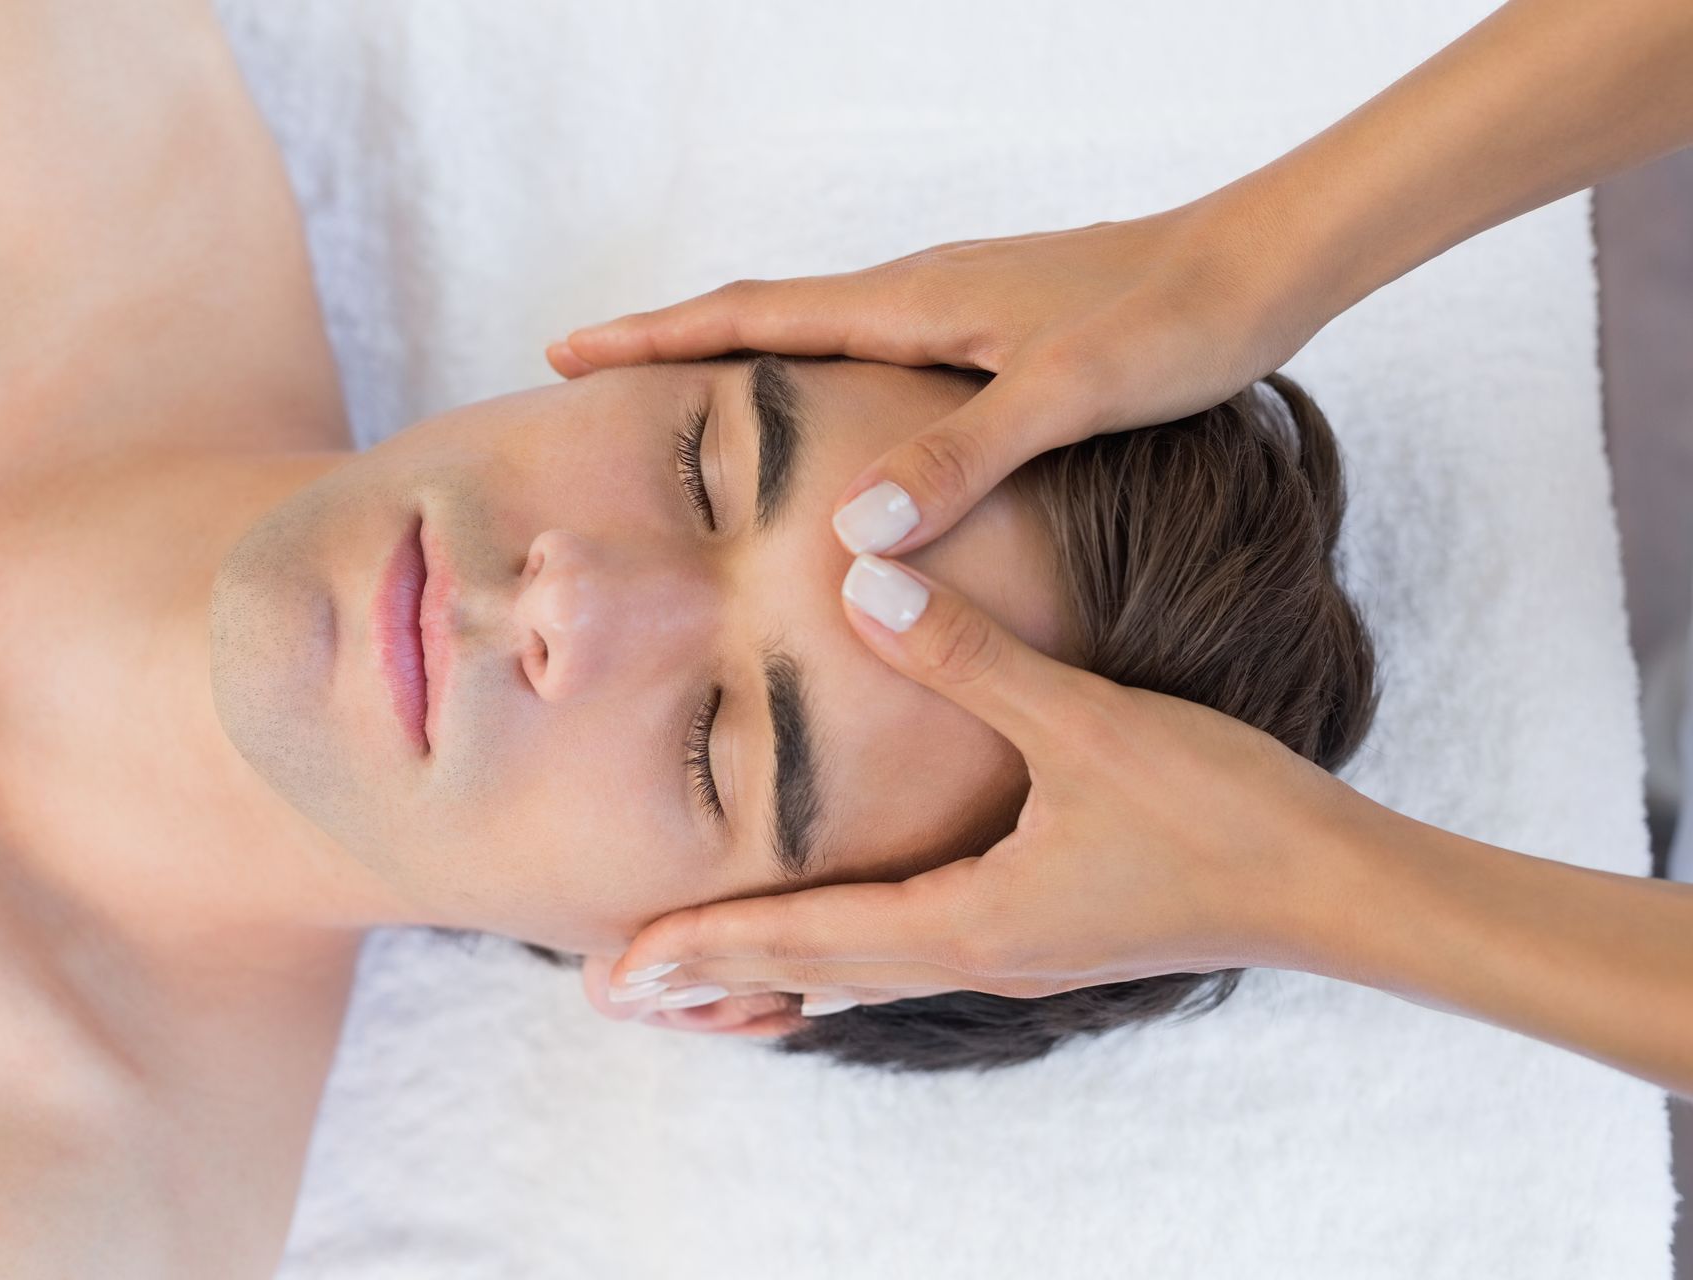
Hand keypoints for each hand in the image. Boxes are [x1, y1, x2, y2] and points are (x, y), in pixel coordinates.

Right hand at [548, 196, 1325, 557]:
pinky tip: (828, 423)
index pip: (749, 315)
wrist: (1260, 267)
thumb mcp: (1065, 397)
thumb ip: (960, 458)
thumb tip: (848, 532)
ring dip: (737, 358)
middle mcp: (920, 294)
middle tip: (590, 376)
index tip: (565, 352)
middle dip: (669, 346)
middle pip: (762, 316)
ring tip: (678, 402)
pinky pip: (868, 352)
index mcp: (914, 302)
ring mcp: (954, 308)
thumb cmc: (1172, 322)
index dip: (653, 340)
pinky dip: (813, 378)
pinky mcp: (991, 331)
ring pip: (815, 333)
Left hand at [603, 555, 1375, 1014]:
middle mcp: (973, 949)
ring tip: (700, 971)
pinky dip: (845, 955)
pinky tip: (840, 949)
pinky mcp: (1047, 930)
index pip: (800, 940)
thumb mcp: (1083, 721)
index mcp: (963, 917)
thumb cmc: (1216, 814)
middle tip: (616, 987)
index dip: (702, 948)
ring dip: (774, 968)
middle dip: (714, 974)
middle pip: (813, 971)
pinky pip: (910, 954)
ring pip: (858, 971)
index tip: (612, 970)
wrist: (1332, 888)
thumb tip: (856, 580)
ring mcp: (1013, 947)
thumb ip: (964, 653)